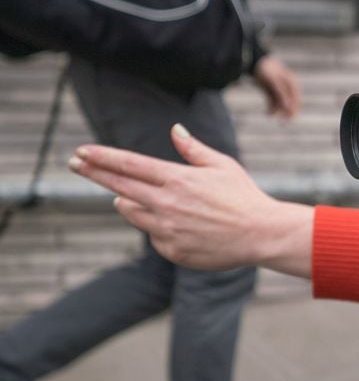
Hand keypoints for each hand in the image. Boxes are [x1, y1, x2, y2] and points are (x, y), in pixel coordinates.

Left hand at [67, 124, 313, 276]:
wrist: (261, 234)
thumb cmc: (244, 196)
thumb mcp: (222, 166)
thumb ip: (193, 150)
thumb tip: (174, 130)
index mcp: (177, 179)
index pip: (129, 165)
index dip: (102, 157)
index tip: (81, 151)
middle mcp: (167, 204)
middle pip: (119, 185)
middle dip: (94, 172)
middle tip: (74, 163)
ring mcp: (167, 229)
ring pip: (131, 212)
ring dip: (130, 201)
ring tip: (149, 198)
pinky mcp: (172, 250)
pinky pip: (153, 236)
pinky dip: (159, 228)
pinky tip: (184, 226)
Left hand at [253, 55, 300, 119]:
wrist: (254, 61)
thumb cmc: (266, 70)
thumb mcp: (273, 81)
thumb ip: (280, 94)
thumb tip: (287, 107)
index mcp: (291, 83)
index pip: (296, 99)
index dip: (293, 110)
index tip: (288, 119)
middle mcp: (287, 87)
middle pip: (290, 103)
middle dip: (286, 113)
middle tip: (283, 124)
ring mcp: (279, 89)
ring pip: (281, 103)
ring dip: (277, 111)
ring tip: (268, 116)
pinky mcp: (271, 91)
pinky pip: (274, 102)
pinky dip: (271, 108)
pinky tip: (267, 113)